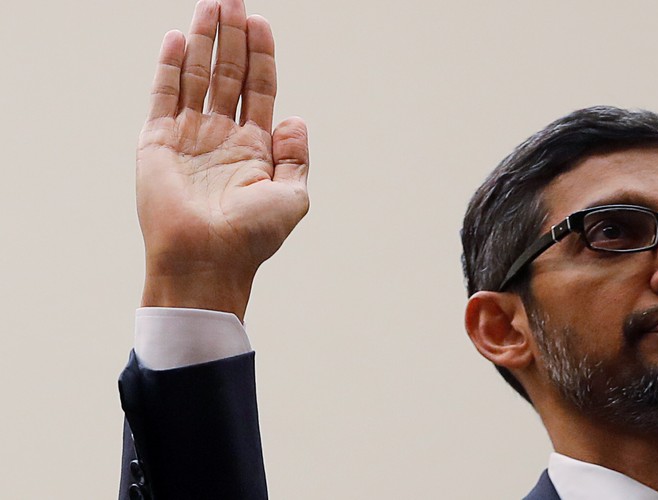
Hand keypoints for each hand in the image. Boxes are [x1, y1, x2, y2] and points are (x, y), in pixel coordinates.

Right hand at [137, 0, 308, 319]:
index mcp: (255, 148)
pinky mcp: (158, 142)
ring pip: (196, 76)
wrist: (207, 261)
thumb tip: (296, 118)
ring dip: (203, 41)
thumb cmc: (252, 237)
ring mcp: (190, 136)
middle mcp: (222, 137)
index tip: (260, 22)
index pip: (259, 89)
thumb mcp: (293, 197)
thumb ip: (297, 157)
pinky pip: (163, 95)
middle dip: (232, 38)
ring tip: (211, 5)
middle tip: (233, 0)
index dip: (261, 56)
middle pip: (228, 74)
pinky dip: (168, 65)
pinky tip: (175, 37)